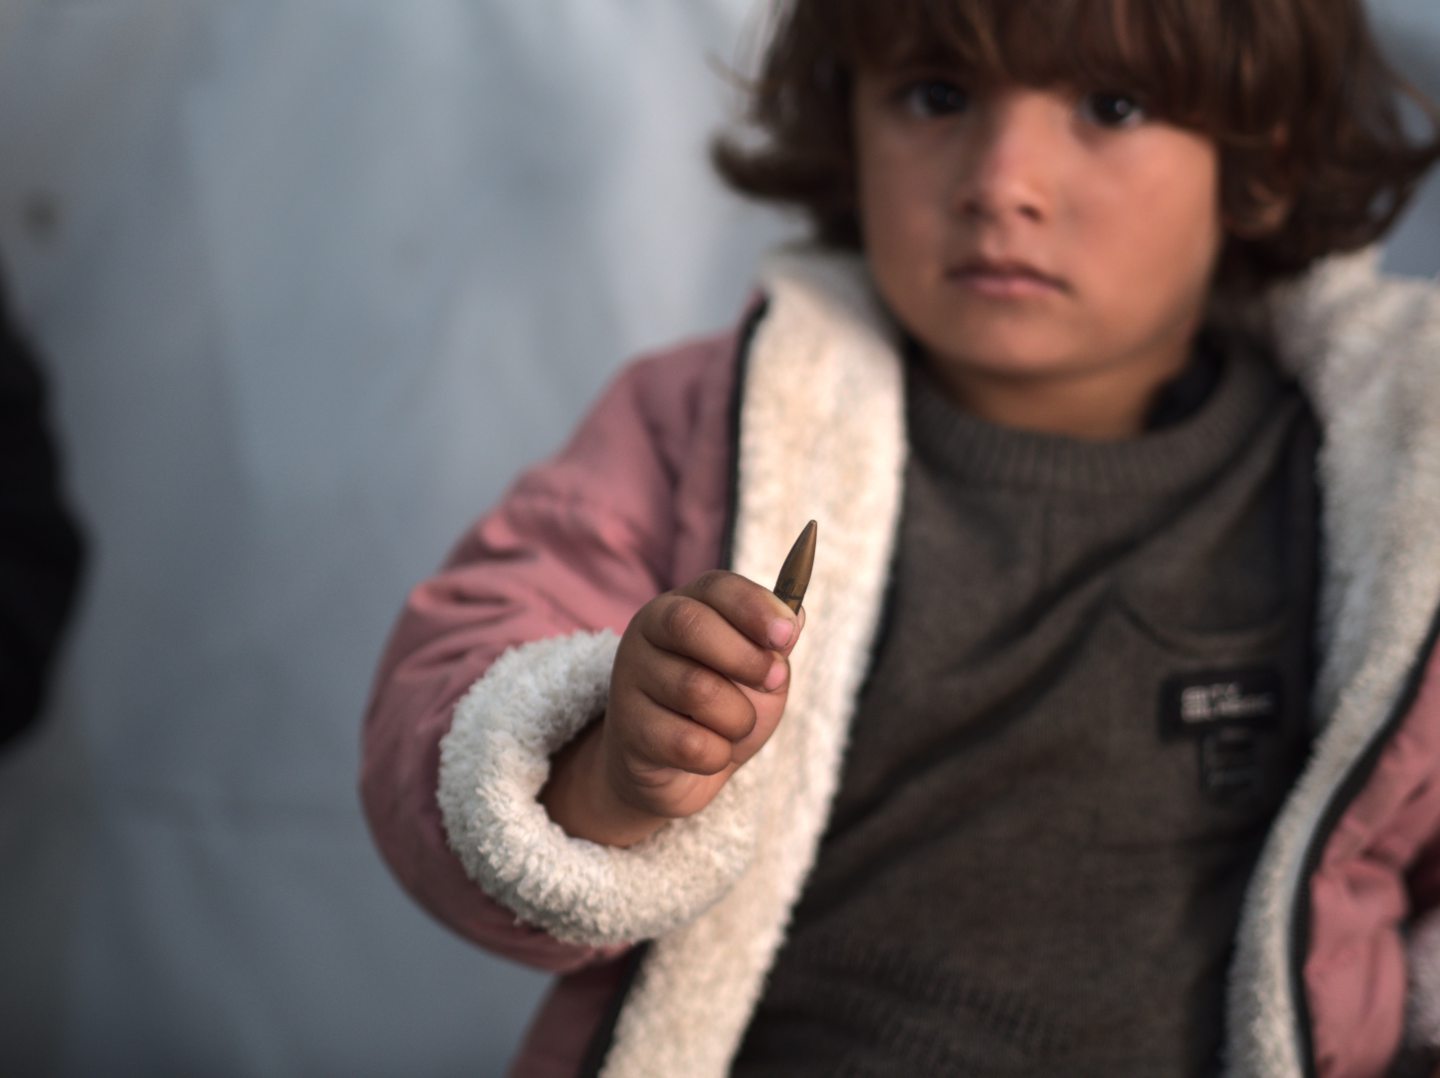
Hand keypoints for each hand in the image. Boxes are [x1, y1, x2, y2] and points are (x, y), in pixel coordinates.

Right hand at [541, 570, 802, 845]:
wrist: (678, 772)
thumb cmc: (722, 710)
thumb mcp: (758, 672)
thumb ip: (774, 645)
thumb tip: (796, 617)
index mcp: (684, 605)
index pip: (715, 587)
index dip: (754, 607)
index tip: (786, 636)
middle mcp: (649, 632)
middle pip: (689, 625)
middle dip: (745, 657)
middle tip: (773, 681)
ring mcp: (631, 677)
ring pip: (695, 689)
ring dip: (738, 717)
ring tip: (737, 726)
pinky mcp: (628, 727)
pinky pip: (687, 742)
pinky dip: (716, 754)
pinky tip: (711, 753)